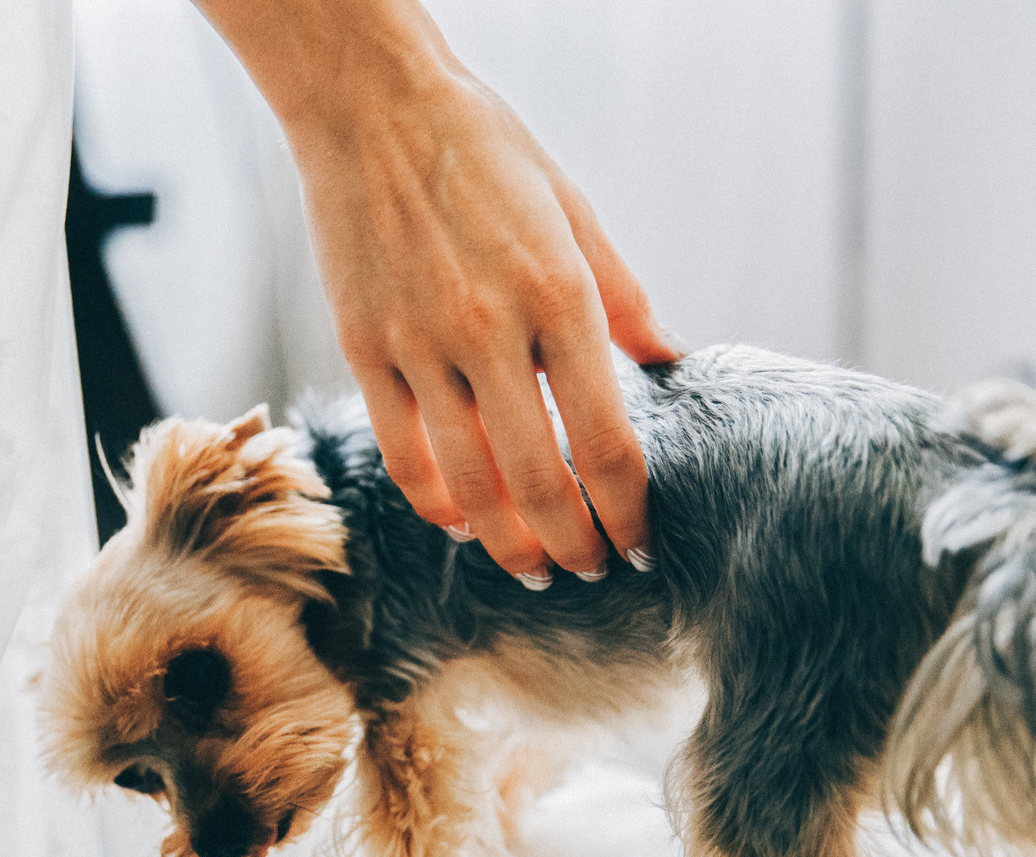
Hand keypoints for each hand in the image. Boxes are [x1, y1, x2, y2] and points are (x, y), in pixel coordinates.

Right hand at [193, 0, 681, 581]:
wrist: (373, 107)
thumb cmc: (485, 151)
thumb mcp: (574, 211)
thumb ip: (622, 297)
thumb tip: (669, 362)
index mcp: (560, 295)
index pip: (607, 442)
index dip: (627, 511)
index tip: (636, 543)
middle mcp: (491, 330)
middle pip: (540, 482)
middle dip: (571, 545)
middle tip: (586, 570)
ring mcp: (420, 345)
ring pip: (468, 485)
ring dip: (505, 543)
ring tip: (529, 565)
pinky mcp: (366, 348)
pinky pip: (403, 453)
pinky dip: (434, 501)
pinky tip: (459, 519)